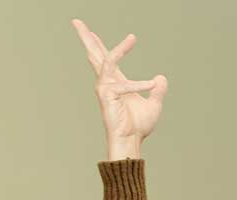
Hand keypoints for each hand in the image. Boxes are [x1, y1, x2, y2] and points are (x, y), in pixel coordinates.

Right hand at [71, 18, 167, 158]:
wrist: (131, 141)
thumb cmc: (138, 126)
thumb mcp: (153, 105)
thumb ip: (157, 90)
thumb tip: (160, 77)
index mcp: (116, 82)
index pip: (106, 59)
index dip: (99, 44)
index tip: (92, 31)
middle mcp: (107, 82)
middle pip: (95, 55)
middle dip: (86, 38)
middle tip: (76, 21)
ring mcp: (105, 88)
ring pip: (109, 61)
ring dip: (121, 49)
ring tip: (132, 38)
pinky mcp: (107, 95)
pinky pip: (123, 84)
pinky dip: (139, 84)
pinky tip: (151, 84)